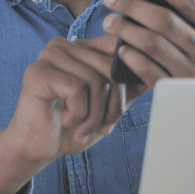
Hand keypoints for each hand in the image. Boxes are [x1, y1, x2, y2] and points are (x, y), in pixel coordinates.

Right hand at [0, 34, 143, 193]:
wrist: (38, 149)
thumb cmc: (74, 125)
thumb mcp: (109, 103)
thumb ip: (129, 84)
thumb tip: (157, 69)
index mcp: (82, 46)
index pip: (120, 49)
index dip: (129, 79)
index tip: (120, 108)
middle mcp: (64, 44)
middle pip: (112, 67)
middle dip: (115, 105)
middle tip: (103, 126)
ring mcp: (49, 56)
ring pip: (97, 80)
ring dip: (96, 114)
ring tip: (84, 127)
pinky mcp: (38, 72)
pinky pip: (78, 89)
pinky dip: (80, 115)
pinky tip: (68, 123)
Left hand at [101, 0, 194, 88]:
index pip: (192, 4)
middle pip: (167, 22)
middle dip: (135, 5)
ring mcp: (194, 77)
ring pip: (154, 45)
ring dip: (128, 30)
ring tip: (109, 21)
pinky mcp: (177, 93)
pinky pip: (150, 72)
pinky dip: (133, 59)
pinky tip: (121, 49)